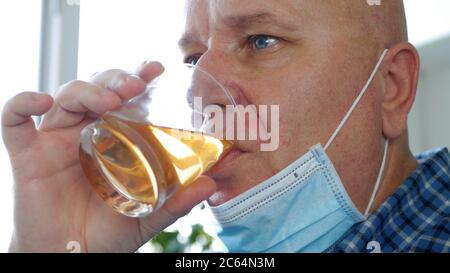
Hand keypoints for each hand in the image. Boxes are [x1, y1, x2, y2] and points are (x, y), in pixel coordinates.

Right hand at [2, 62, 215, 252]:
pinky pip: (14, 121)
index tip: (156, 69)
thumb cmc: (107, 233)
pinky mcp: (26, 154)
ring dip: (86, 89)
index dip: (137, 77)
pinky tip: (41, 101)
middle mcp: (84, 132)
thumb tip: (210, 185)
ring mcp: (54, 140)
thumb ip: (176, 202)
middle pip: (96, 88)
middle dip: (115, 78)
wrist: (70, 256)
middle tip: (136, 86)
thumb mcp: (146, 216)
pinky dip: (21, 103)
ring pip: (65, 96)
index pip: (124, 98)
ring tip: (109, 99)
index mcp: (112, 139)